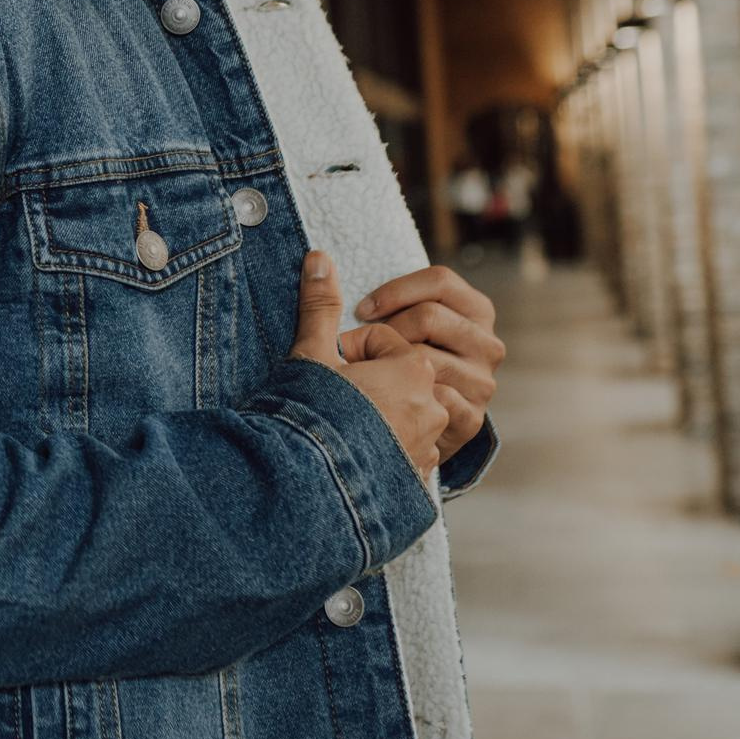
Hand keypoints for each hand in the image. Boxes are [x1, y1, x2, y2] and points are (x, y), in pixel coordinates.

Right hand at [286, 252, 447, 474]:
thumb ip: (321, 305)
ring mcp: (429, 440)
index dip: (348, 353)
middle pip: (397, 375)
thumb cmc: (311, 411)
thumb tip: (319, 257)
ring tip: (343, 424)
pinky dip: (383, 444)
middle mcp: (433, 403)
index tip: (327, 371)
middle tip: (333, 396)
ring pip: (403, 410)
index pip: (383, 344)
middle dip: (367, 380)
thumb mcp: (312, 353)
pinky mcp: (420, 472)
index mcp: (413, 368)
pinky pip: (405, 446)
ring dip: (377, 411)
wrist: (307, 481)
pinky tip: (352, 450)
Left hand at [351, 266, 501, 462]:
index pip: (441, 280)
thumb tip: (315, 258)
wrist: (407, 432)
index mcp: (475, 311)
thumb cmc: (388, 368)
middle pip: (431, 317)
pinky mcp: (473, 419)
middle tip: (360, 349)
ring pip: (426, 360)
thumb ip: (353, 296)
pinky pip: (431, 400)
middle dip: (386, 331)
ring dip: (387, 370)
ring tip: (367, 378)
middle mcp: (487, 344)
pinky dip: (402, 403)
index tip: (362, 310)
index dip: (395, 291)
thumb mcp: (382, 324)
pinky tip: (386, 407)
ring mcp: (482, 383)